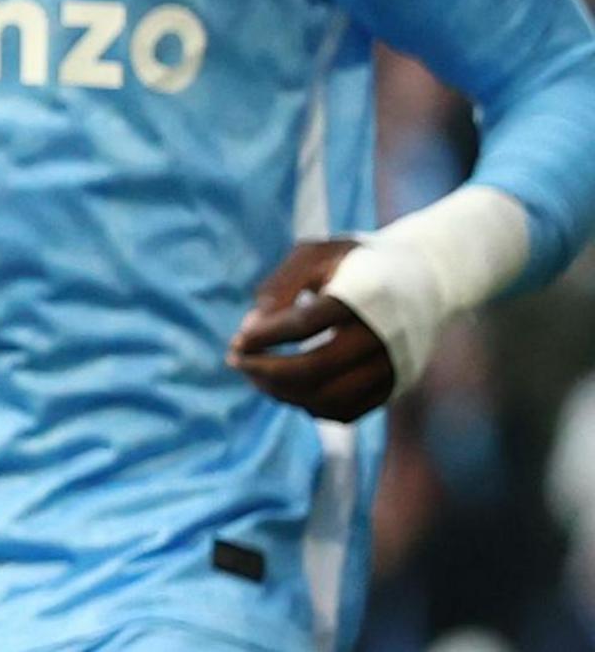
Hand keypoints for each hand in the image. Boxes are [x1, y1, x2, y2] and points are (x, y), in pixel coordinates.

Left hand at [231, 239, 392, 419]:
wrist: (427, 278)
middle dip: (266, 371)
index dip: (264, 335)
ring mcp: (393, 365)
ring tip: (257, 377)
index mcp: (363, 295)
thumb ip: (279, 286)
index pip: (304, 323)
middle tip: (237, 362)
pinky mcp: (396, 385)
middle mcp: (382, 335)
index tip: (237, 340)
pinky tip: (289, 389)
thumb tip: (251, 331)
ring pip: (332, 398)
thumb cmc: (356, 263)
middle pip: (316, 368)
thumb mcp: (316, 255)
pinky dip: (312, 406)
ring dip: (284, 394)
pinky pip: (349, 411)